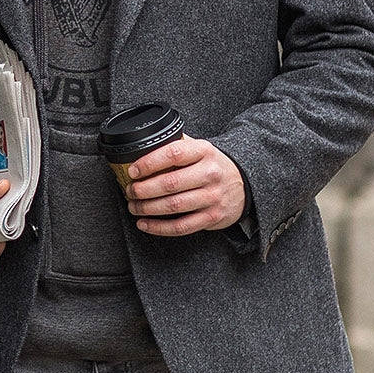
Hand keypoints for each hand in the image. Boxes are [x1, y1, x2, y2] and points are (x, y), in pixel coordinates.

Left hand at [124, 137, 245, 236]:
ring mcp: (212, 197)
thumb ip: (177, 145)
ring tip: (134, 206)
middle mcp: (210, 174)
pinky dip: (158, 227)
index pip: (173, 154)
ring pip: (173, 206)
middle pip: (170, 183)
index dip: (149, 163)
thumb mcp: (200, 148)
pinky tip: (144, 224)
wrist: (243, 184)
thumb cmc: (213, 165)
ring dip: (147, 208)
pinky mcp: (211, 217)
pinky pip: (180, 226)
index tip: (133, 170)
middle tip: (130, 190)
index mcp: (204, 151)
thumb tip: (142, 147)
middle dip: (143, 189)